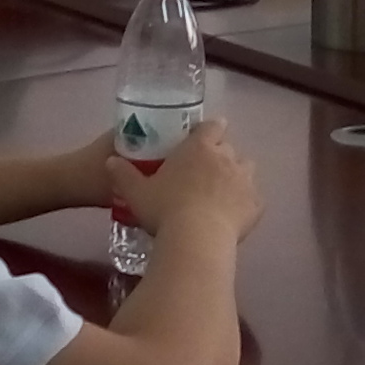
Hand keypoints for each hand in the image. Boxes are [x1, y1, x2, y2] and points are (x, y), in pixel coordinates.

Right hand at [127, 118, 262, 246]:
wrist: (196, 239)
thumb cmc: (165, 210)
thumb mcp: (136, 193)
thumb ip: (123, 174)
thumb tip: (109, 161)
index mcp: (200, 148)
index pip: (212, 126)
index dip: (209, 130)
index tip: (202, 138)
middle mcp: (226, 157)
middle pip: (229, 147)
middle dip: (220, 155)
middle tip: (204, 172)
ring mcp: (245, 180)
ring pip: (246, 169)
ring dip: (236, 175)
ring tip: (222, 192)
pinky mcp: (256, 204)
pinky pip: (254, 199)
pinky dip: (247, 203)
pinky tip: (235, 215)